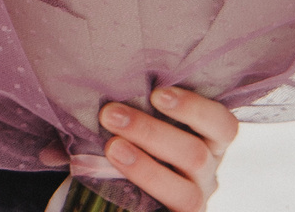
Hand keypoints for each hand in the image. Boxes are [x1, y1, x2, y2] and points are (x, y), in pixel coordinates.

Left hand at [38, 88, 235, 209]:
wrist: (123, 191)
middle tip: (110, 114)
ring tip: (111, 148)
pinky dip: (143, 192)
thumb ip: (114, 115)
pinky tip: (114, 179)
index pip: (222, 124)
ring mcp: (196, 199)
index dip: (194, 108)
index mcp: (206, 140)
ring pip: (185, 191)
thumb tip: (72, 109)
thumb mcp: (130, 125)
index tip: (157, 94)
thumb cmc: (129, 141)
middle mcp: (208, 171)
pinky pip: (172, 211)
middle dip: (150, 132)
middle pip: (196, 154)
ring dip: (145, 168)